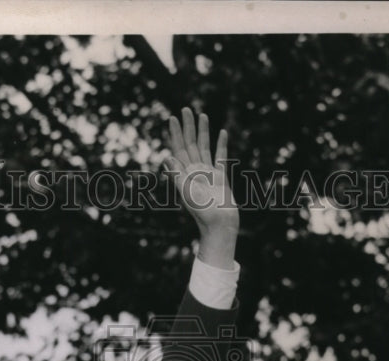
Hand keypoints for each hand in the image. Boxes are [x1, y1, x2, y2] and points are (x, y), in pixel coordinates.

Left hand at [165, 107, 237, 267]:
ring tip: (202, 115)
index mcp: (185, 174)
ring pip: (204, 146)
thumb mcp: (186, 193)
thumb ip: (177, 175)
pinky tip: (222, 132)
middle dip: (187, 127)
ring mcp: (208, 172)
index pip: (178, 149)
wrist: (219, 224)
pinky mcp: (221, 176)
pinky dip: (221, 144)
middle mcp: (195, 171)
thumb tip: (166, 156)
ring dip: (202, 131)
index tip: (172, 118)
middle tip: (185, 109)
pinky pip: (221, 157)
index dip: (175, 133)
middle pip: (190, 144)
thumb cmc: (202, 212)